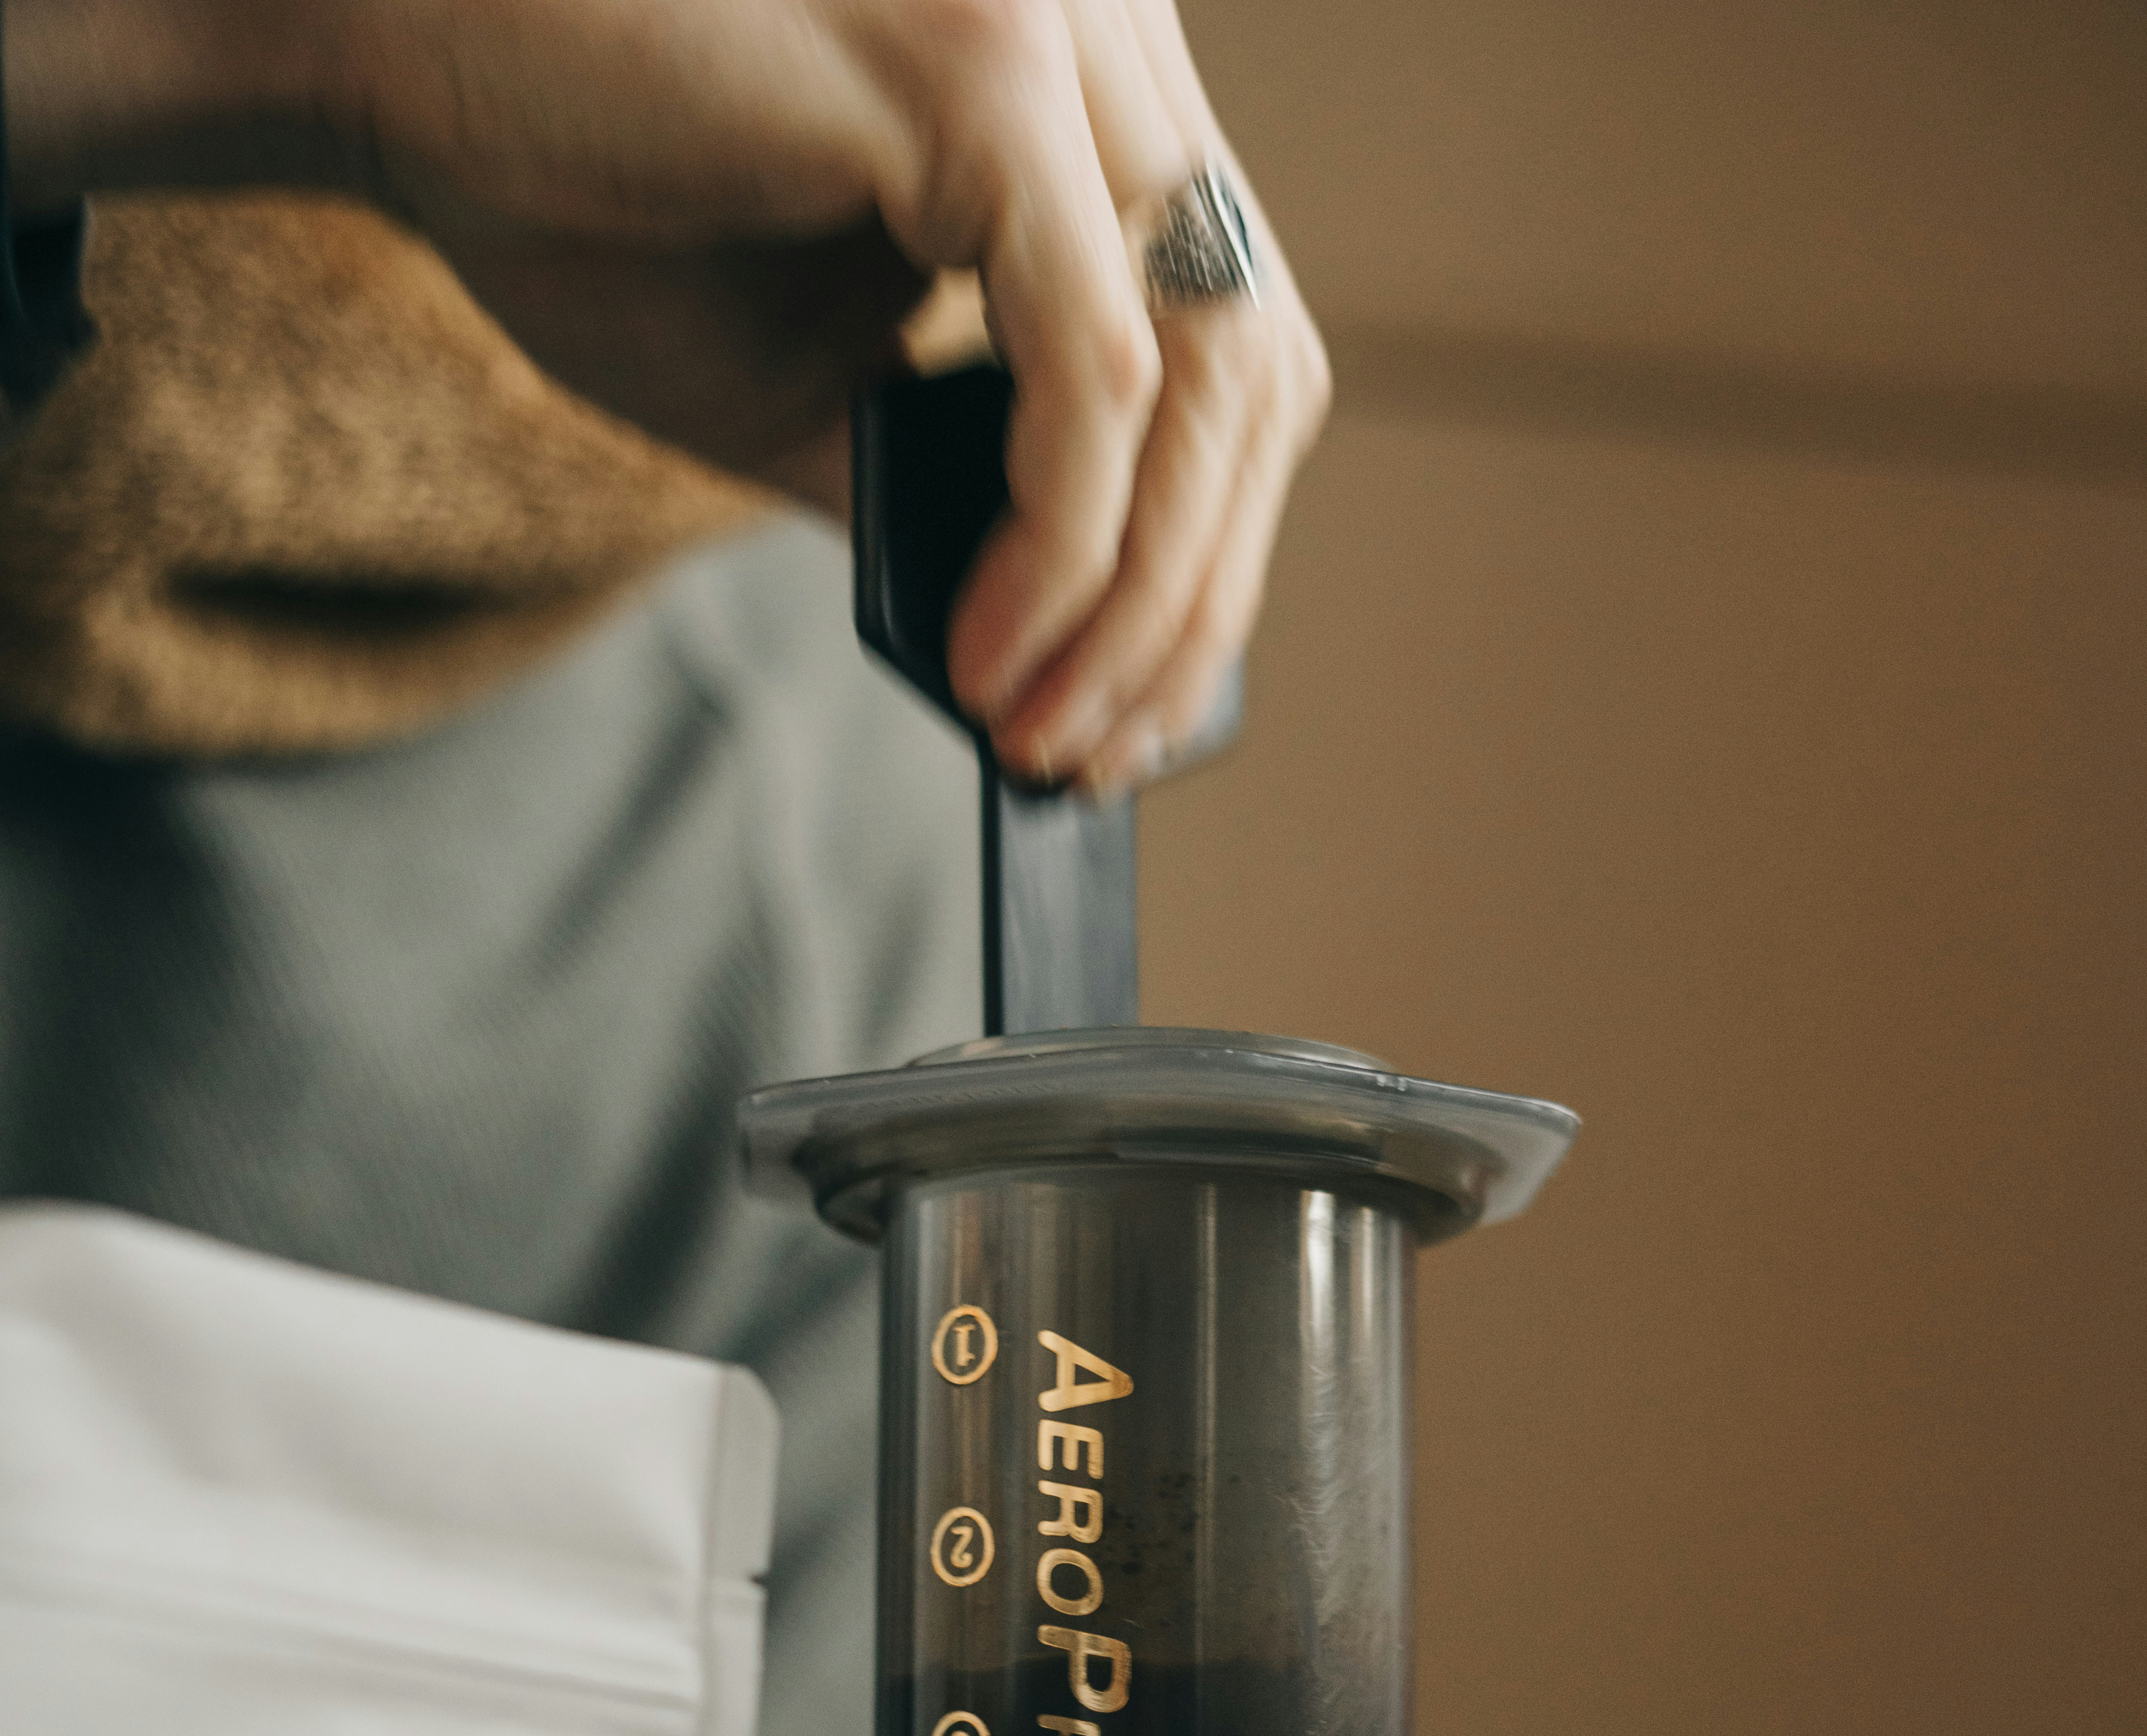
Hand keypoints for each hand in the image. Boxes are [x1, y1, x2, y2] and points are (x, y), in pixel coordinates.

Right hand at [7, 0, 1329, 789]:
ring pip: (1205, 379)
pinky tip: (993, 654)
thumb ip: (940, 475)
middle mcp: (1106, 21)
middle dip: (1197, 597)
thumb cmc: (578, 189)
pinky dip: (1065, 550)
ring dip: (1140, 604)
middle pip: (1253, 363)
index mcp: (1083, 74)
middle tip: (1105, 751)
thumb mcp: (802, 378)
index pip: (1225, 328)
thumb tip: (1050, 644)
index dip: (1208, 537)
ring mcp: (1058, 27)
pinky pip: (1095, 377)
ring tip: (1047, 728)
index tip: (1132, 697)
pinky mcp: (981, 77)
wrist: (393, 46)